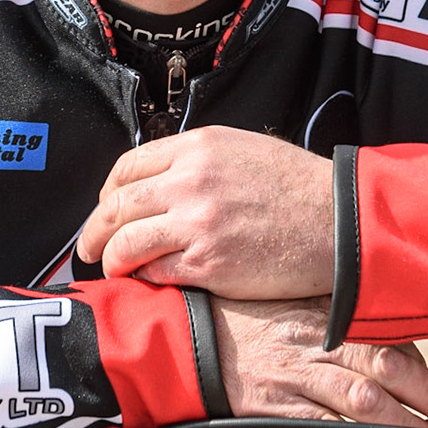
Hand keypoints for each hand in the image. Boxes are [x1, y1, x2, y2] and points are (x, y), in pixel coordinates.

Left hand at [77, 127, 332, 298]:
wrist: (339, 222)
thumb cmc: (298, 187)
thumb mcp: (244, 149)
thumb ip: (198, 160)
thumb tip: (161, 181)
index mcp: (197, 147)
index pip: (126, 168)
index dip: (107, 193)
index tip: (106, 209)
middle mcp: (190, 181)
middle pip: (116, 206)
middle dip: (93, 231)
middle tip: (88, 249)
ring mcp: (197, 223)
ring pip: (126, 242)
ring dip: (111, 259)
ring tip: (111, 269)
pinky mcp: (209, 263)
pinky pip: (155, 273)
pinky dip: (144, 278)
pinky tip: (146, 280)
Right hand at [213, 298, 427, 427]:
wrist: (188, 339)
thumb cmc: (251, 322)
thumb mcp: (300, 308)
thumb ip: (346, 326)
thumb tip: (402, 352)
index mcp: (326, 315)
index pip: (387, 336)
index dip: (426, 365)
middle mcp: (315, 343)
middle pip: (385, 367)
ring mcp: (293, 377)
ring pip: (360, 400)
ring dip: (405, 426)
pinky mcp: (272, 409)